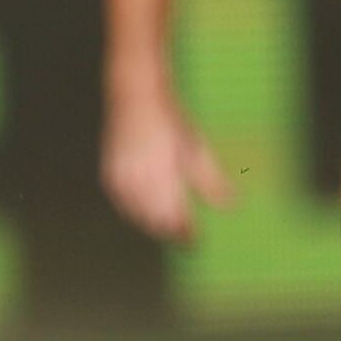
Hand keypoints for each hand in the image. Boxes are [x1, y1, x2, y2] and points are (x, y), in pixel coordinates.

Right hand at [101, 91, 233, 243]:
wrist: (135, 99)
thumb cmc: (170, 122)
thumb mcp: (196, 148)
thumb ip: (210, 179)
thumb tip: (230, 205)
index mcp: (164, 170)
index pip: (175, 213)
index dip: (185, 231)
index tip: (195, 241)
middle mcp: (140, 177)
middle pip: (156, 218)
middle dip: (171, 229)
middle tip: (185, 238)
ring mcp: (122, 178)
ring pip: (139, 215)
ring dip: (154, 224)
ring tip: (168, 228)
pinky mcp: (110, 177)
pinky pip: (125, 206)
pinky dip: (137, 213)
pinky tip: (148, 214)